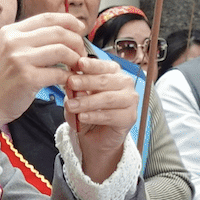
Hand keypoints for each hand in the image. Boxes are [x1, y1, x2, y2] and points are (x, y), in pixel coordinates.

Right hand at [0, 13, 87, 125]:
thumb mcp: (8, 51)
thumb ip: (29, 40)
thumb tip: (61, 33)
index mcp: (10, 32)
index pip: (47, 18)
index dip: (69, 21)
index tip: (80, 29)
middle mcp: (14, 42)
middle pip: (59, 32)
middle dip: (77, 42)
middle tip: (81, 54)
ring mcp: (20, 59)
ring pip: (62, 51)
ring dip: (75, 60)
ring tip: (76, 69)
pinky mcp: (27, 78)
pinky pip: (59, 73)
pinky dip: (68, 78)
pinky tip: (67, 82)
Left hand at [62, 55, 138, 180]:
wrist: (95, 136)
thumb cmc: (87, 111)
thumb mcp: (76, 98)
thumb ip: (75, 90)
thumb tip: (70, 83)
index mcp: (113, 73)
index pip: (103, 66)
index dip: (91, 65)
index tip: (78, 63)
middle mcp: (125, 84)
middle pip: (105, 81)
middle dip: (86, 81)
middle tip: (70, 83)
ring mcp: (130, 100)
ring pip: (107, 98)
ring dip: (87, 102)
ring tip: (72, 105)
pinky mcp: (130, 117)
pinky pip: (111, 115)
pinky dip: (94, 116)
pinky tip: (82, 117)